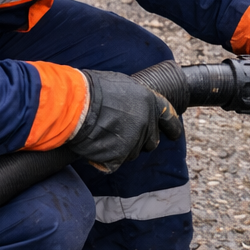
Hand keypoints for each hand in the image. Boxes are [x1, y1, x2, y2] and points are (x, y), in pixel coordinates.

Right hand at [65, 70, 183, 171]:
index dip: (172, 128)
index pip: (169, 119)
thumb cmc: (91, 90)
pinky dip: (103, 159)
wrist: (76, 104)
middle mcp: (146, 122)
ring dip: (119, 149)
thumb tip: (135, 109)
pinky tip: (93, 146)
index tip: (174, 135)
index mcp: (150, 101)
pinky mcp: (120, 155)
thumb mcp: (121, 86)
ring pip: (131, 153)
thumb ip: (135, 101)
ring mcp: (134, 140)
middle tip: (119, 135)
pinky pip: (113, 163)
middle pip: (150, 142)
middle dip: (139, 142)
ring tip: (101, 135)